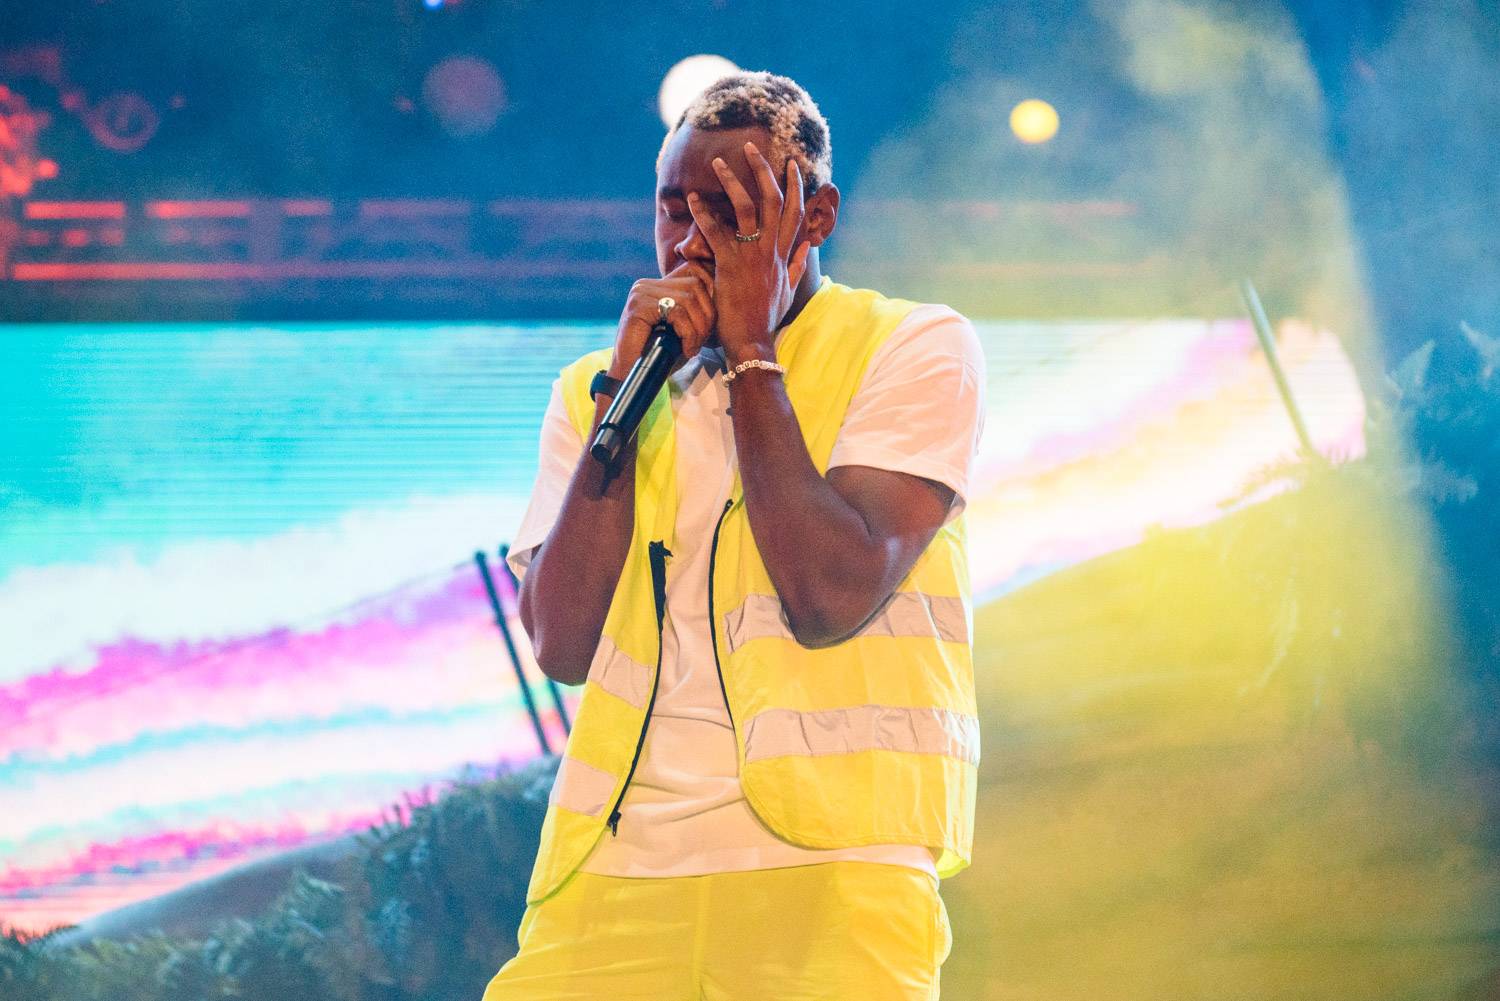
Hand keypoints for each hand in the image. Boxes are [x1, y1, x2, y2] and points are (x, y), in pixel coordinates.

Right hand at [612, 261, 715, 377]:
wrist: (631, 378)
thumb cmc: (660, 356)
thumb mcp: (683, 329)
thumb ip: (697, 310)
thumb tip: (725, 293)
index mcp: (658, 285)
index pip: (695, 274)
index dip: (710, 298)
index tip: (709, 326)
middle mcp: (648, 285)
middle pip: (695, 285)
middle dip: (707, 316)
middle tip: (702, 341)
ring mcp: (641, 293)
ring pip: (689, 299)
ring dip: (698, 328)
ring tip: (693, 347)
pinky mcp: (638, 306)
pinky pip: (677, 313)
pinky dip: (689, 334)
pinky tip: (686, 350)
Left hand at [687, 142, 811, 365]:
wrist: (752, 342)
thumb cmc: (767, 319)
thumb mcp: (787, 291)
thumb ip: (795, 267)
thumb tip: (802, 251)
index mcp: (783, 254)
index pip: (795, 212)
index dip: (795, 186)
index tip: (791, 165)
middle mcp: (770, 250)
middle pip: (773, 200)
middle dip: (764, 170)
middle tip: (751, 148)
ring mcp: (751, 256)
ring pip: (746, 208)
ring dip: (732, 181)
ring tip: (718, 163)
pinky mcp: (731, 265)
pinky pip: (716, 232)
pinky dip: (703, 213)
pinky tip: (692, 199)